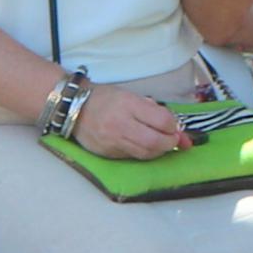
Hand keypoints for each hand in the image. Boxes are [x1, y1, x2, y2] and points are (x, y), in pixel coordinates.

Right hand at [70, 84, 185, 159]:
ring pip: (146, 153)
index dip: (174, 126)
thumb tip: (179, 130)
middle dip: (170, 143)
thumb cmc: (106, 98)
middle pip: (155, 141)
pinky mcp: (108, 153)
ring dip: (159, 151)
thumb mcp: (131, 96)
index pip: (162, 121)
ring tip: (161, 143)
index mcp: (128, 104)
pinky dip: (144, 153)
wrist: (73, 107)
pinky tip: (145, 147)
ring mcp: (113, 141)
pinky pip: (133, 156)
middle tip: (173, 139)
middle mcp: (120, 124)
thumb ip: (154, 111)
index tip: (174, 126)